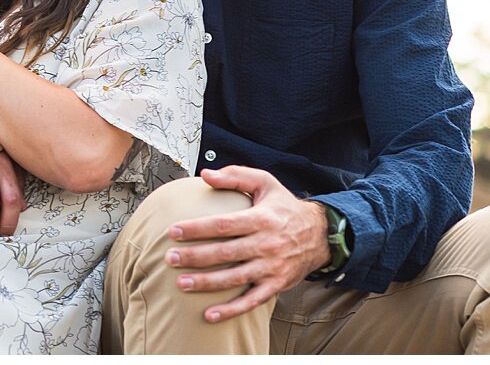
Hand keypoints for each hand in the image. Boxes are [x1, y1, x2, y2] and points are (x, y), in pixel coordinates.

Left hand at [165, 165, 330, 321]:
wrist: (320, 235)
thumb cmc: (284, 207)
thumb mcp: (264, 182)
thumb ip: (234, 176)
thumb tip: (205, 175)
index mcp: (261, 219)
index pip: (223, 225)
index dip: (197, 229)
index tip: (173, 231)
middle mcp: (267, 244)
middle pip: (225, 253)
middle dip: (195, 257)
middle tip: (170, 258)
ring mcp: (272, 267)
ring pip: (235, 279)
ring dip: (207, 283)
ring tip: (181, 284)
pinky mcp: (276, 285)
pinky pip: (252, 301)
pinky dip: (231, 310)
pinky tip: (210, 315)